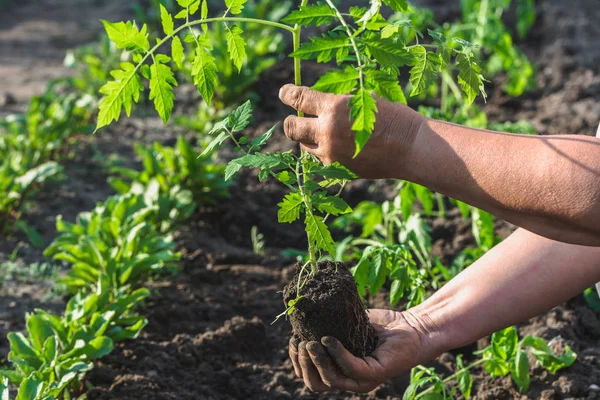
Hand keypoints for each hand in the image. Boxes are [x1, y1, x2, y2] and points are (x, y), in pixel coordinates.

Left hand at [278, 84, 425, 178]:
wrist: (411, 147)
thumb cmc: (393, 117)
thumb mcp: (364, 98)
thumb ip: (338, 102)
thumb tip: (318, 103)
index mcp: (334, 107)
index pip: (299, 98)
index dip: (288, 94)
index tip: (284, 92)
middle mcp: (327, 130)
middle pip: (291, 127)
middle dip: (291, 121)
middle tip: (297, 118)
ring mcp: (330, 153)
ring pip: (304, 146)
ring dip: (309, 139)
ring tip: (325, 134)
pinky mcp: (337, 169)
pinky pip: (320, 160)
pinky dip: (323, 153)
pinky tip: (338, 148)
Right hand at [288, 309, 432, 392]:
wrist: (412, 326)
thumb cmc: (382, 325)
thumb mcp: (347, 324)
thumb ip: (328, 324)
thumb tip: (300, 311)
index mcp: (340, 370)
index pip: (309, 376)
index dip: (296, 360)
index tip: (292, 339)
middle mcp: (349, 380)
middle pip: (315, 384)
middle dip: (302, 363)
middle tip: (300, 342)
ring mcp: (362, 380)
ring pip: (329, 380)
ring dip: (316, 361)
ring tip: (310, 342)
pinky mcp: (375, 374)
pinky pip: (350, 368)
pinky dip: (337, 354)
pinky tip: (330, 339)